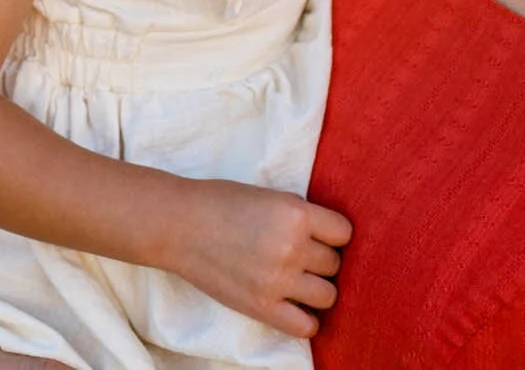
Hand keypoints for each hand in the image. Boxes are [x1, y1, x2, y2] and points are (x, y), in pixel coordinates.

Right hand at [163, 180, 350, 338]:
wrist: (180, 225)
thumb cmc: (224, 203)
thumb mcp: (273, 196)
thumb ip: (303, 217)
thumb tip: (334, 239)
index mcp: (296, 214)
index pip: (344, 233)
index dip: (333, 234)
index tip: (319, 236)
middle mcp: (291, 248)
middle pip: (335, 264)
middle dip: (320, 260)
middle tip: (300, 257)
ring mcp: (277, 280)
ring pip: (327, 296)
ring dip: (316, 289)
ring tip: (298, 281)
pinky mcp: (260, 307)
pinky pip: (305, 326)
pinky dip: (306, 320)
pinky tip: (295, 307)